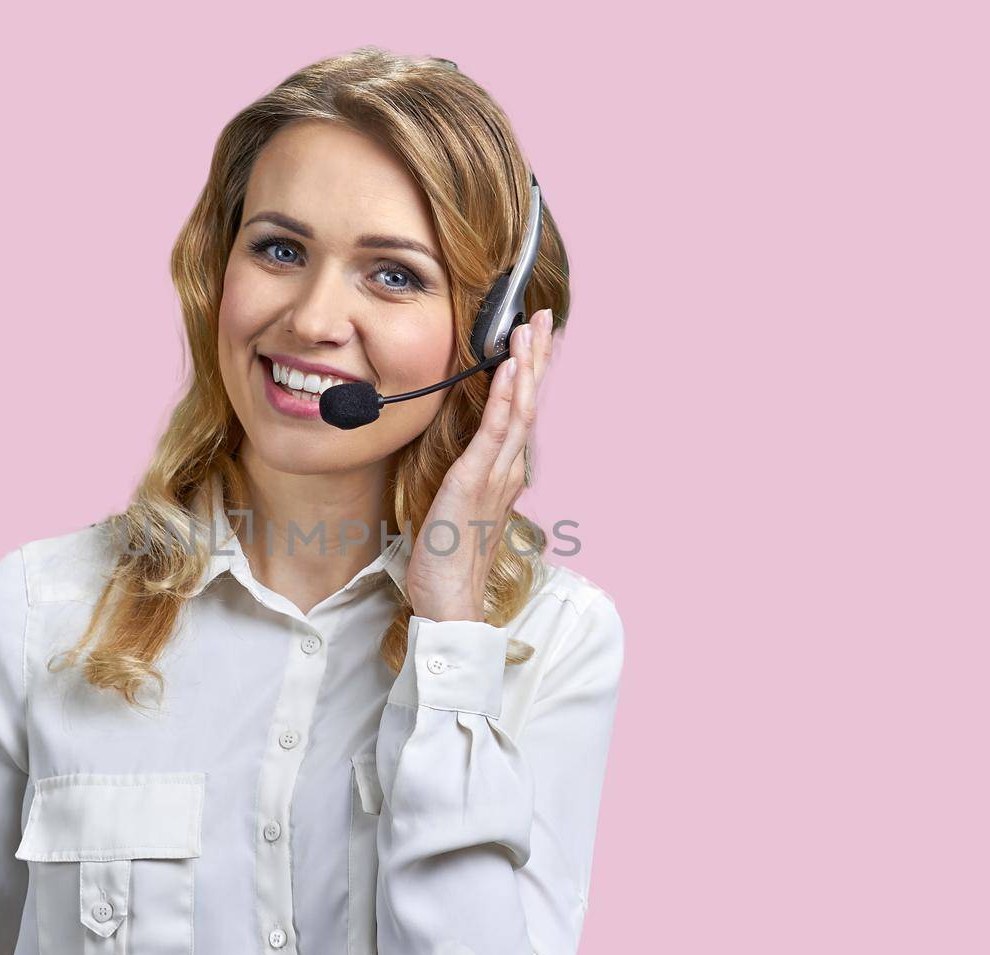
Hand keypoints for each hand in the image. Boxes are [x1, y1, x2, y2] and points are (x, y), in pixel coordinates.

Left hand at [405, 307, 554, 622]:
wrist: (448, 601)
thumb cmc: (446, 560)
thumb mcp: (456, 507)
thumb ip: (466, 478)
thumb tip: (466, 454)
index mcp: (503, 474)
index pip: (520, 413)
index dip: (528, 374)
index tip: (532, 339)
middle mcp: (506, 471)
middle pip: (528, 403)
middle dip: (536, 358)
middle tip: (542, 318)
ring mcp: (494, 476)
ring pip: (519, 410)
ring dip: (524, 367)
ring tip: (529, 330)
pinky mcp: (474, 482)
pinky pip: (494, 433)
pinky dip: (505, 399)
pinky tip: (508, 372)